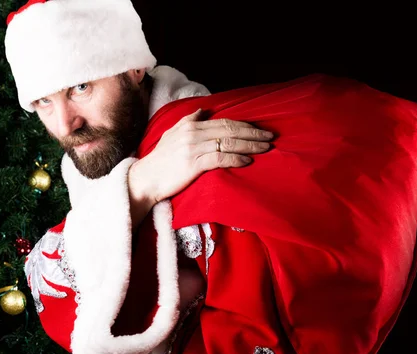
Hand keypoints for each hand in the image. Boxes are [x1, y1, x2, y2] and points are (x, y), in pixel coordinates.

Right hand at [128, 108, 273, 224]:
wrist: (145, 179)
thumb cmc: (159, 160)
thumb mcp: (172, 134)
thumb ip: (188, 120)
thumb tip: (203, 110)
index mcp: (190, 125)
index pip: (223, 122)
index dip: (244, 125)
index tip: (259, 129)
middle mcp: (193, 133)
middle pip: (229, 130)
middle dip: (253, 133)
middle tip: (270, 137)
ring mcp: (193, 148)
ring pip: (228, 143)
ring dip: (250, 145)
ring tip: (266, 148)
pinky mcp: (193, 164)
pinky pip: (220, 159)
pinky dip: (236, 159)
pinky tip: (248, 161)